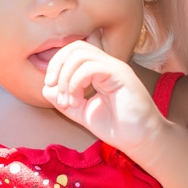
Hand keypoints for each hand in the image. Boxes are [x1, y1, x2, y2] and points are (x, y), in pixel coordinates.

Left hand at [41, 41, 164, 153]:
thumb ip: (65, 100)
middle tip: (53, 87)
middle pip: (75, 46)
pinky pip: (91, 67)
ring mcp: (116, 68)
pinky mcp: (121, 75)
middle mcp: (108, 64)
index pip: (73, 51)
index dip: (56, 64)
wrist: (141, 140)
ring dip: (66, 78)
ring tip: (68, 101)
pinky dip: (76, 82)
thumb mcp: (82, 113)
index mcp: (100, 70)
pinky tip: (77, 101)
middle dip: (57, 65)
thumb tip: (46, 88)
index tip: (50, 86)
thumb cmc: (117, 127)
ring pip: (81, 55)